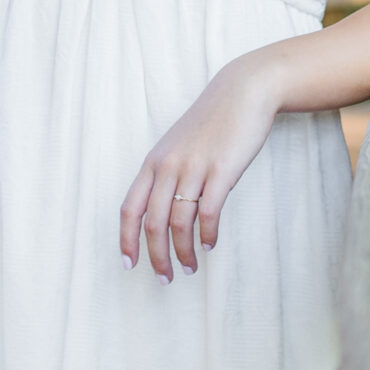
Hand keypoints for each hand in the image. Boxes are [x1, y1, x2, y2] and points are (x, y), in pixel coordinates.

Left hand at [120, 55, 279, 279]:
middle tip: (165, 278)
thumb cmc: (211, 123)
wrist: (242, 92)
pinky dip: (208, 234)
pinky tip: (210, 243)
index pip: (130, 209)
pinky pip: (208, 212)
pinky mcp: (221, 170)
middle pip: (152, 223)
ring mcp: (194, 168)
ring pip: (179, 223)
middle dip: (156, 256)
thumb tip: (162, 214)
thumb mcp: (178, 146)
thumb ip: (168, 175)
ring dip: (183, 251)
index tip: (130, 265)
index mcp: (154, 162)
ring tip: (190, 267)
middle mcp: (168, 166)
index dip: (126, 240)